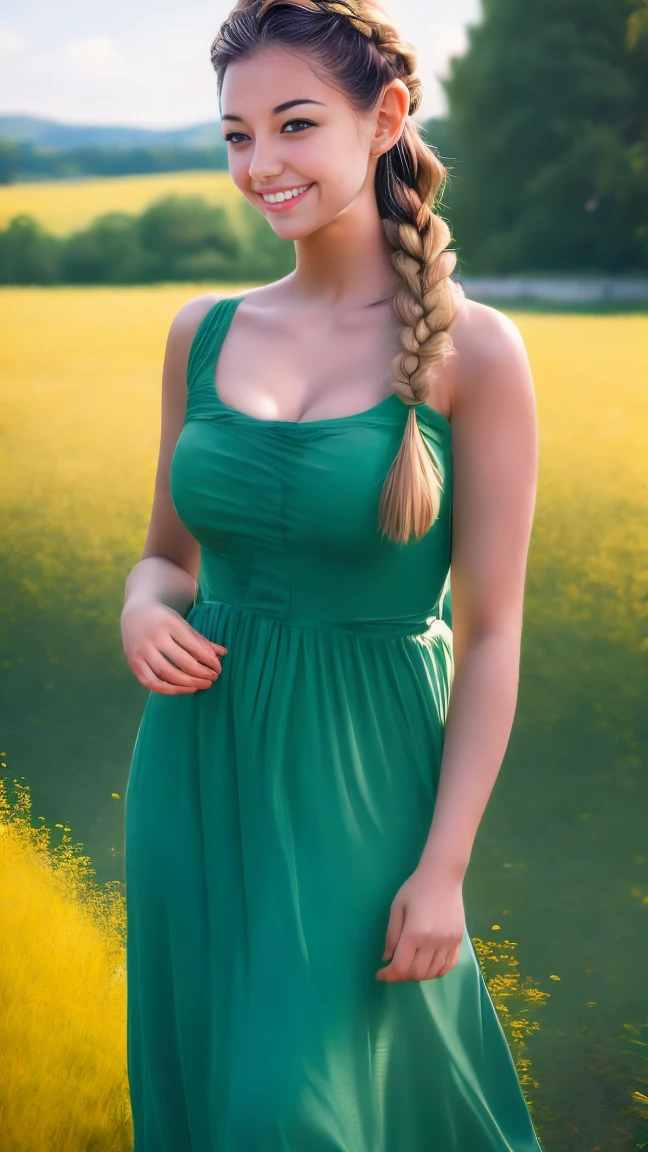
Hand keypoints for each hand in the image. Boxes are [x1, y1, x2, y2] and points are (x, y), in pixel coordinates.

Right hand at [121, 600, 227, 694]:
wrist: (135, 613)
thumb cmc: (165, 620)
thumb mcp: (183, 624)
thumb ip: (201, 640)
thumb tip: (224, 654)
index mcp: (169, 623)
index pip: (194, 647)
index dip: (209, 661)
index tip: (218, 668)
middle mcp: (154, 636)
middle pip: (183, 662)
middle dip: (202, 674)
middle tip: (213, 678)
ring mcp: (141, 650)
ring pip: (168, 674)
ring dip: (189, 684)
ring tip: (202, 685)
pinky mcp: (133, 662)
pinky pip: (152, 683)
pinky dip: (169, 690)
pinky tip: (185, 689)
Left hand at [376, 864, 464, 982]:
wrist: (443, 876)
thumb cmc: (415, 888)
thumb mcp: (397, 908)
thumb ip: (391, 935)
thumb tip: (387, 958)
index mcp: (414, 933)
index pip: (401, 967)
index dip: (389, 975)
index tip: (380, 974)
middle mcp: (433, 941)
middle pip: (416, 973)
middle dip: (402, 976)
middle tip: (394, 968)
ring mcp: (448, 942)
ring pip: (433, 973)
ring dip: (418, 975)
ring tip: (409, 966)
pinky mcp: (459, 940)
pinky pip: (449, 966)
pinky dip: (436, 971)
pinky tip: (427, 965)